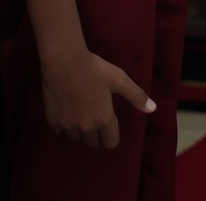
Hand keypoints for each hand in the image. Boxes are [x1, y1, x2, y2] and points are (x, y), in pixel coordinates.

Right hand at [40, 48, 154, 148]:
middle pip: (93, 143)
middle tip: (94, 112)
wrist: (65, 63)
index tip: (109, 117)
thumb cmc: (95, 70)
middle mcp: (86, 128)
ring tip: (80, 110)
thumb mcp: (120, 80)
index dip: (112, 132)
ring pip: (76, 138)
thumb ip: (137, 96)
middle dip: (96, 132)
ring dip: (79, 129)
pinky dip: (63, 124)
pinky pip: (59, 131)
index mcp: (104, 120)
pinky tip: (66, 109)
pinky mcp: (52, 121)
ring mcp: (68, 126)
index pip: (110, 143)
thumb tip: (153, 109)